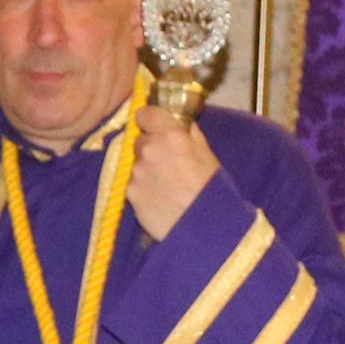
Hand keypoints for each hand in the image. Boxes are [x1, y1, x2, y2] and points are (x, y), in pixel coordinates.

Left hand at [126, 102, 218, 239]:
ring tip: (166, 188)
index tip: (153, 126)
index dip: (149, 120)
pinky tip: (160, 200)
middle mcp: (151, 149)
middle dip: (151, 150)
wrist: (205, 230)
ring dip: (147, 172)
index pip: (146, 114)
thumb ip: (192, 136)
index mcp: (172, 135)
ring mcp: (138, 172)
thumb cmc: (213, 191)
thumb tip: (183, 124)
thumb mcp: (209, 157)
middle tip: (167, 166)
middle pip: (140, 141)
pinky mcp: (131, 193)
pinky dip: (143, 190)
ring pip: (137, 165)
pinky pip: (134, 185)